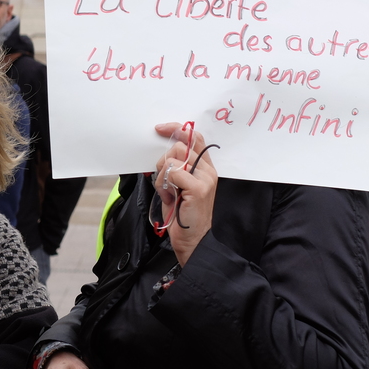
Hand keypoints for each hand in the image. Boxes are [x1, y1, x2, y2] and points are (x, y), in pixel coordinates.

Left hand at [154, 122, 217, 265]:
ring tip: (168, 192)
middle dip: (163, 161)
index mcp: (205, 168)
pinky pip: (172, 173)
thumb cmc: (183, 215)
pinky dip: (164, 186)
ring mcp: (205, 178)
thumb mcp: (179, 187)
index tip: (160, 128)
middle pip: (180, 146)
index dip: (177, 129)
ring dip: (162, 177)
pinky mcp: (198, 188)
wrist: (193, 240)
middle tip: (164, 180)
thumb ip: (176, 168)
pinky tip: (170, 198)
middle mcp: (208, 170)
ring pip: (173, 159)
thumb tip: (163, 154)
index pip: (194, 137)